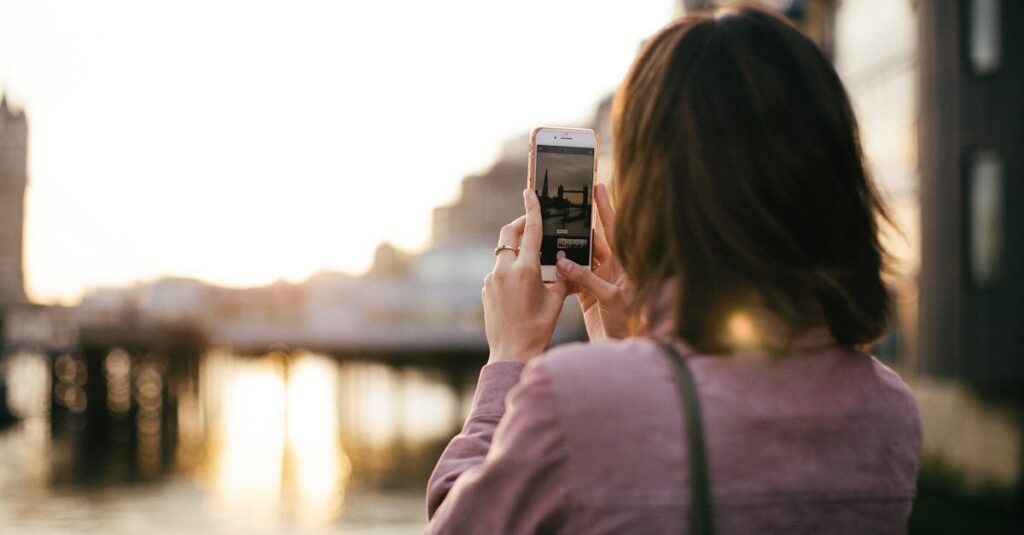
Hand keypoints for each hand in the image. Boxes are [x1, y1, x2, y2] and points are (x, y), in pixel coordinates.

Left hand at [482, 189, 569, 362]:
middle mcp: (505, 270)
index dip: (532, 209)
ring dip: (517, 252)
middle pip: (508, 235)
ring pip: (504, 254)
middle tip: (531, 224)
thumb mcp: (557, 299)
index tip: (530, 192)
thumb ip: (560, 275)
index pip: (531, 231)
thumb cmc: (539, 327)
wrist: (511, 351)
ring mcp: (492, 279)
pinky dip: (510, 270)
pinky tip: (522, 286)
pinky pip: (499, 271)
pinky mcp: (486, 289)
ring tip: (533, 264)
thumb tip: (563, 262)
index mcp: (526, 270)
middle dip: (519, 225)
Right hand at [556, 182, 630, 339]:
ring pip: (581, 260)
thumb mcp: (610, 298)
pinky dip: (562, 274)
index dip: (606, 207)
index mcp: (625, 264)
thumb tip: (563, 262)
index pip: (616, 229)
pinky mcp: (589, 295)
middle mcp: (614, 269)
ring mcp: (601, 281)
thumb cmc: (629, 324)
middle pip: (594, 242)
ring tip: (552, 238)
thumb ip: (587, 279)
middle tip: (564, 210)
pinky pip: (573, 279)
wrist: (623, 350)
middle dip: (579, 228)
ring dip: (567, 252)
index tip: (597, 186)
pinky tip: (551, 268)